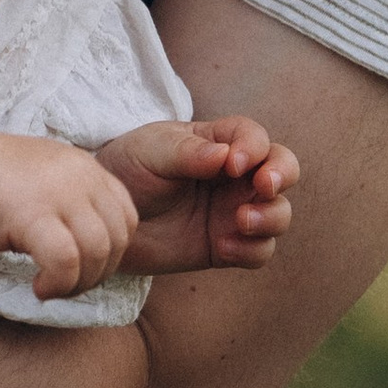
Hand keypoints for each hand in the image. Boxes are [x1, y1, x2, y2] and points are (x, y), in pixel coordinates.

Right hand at [0, 129, 142, 300]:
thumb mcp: (40, 180)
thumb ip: (70, 201)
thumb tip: (93, 246)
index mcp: (81, 165)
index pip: (126, 214)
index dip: (113, 250)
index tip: (83, 267)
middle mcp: (77, 174)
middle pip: (118, 237)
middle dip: (99, 273)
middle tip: (66, 286)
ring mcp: (57, 191)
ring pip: (98, 251)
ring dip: (79, 283)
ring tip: (52, 289)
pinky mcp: (31, 213)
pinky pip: (66, 261)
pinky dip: (58, 284)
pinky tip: (39, 289)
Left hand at [95, 115, 297, 273]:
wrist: (105, 218)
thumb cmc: (127, 171)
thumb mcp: (150, 152)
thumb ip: (187, 153)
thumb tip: (225, 155)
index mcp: (218, 142)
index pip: (254, 137)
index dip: (253, 148)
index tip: (233, 164)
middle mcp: (234, 176)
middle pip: (283, 168)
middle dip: (282, 175)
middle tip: (264, 187)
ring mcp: (233, 211)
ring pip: (278, 213)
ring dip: (271, 217)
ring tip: (241, 221)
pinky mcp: (226, 246)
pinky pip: (258, 251)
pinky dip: (251, 250)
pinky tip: (223, 246)